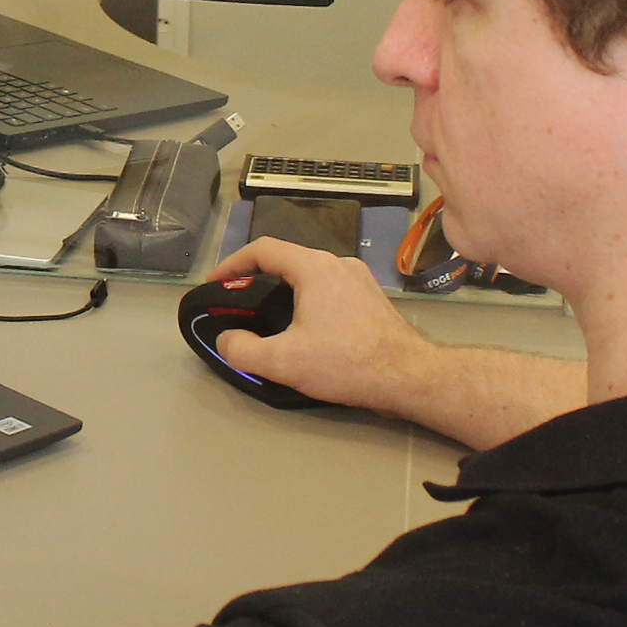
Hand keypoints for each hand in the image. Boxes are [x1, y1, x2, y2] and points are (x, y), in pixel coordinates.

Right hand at [207, 237, 433, 414]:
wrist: (410, 377)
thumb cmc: (347, 363)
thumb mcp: (283, 362)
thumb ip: (242, 350)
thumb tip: (227, 340)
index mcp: (314, 267)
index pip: (263, 249)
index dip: (232, 263)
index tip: (216, 283)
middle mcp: (338, 264)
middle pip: (287, 261)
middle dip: (257, 279)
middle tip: (240, 305)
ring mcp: (360, 279)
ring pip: (310, 276)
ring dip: (284, 292)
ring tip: (269, 319)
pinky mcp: (372, 299)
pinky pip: (330, 290)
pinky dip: (308, 301)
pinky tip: (306, 329)